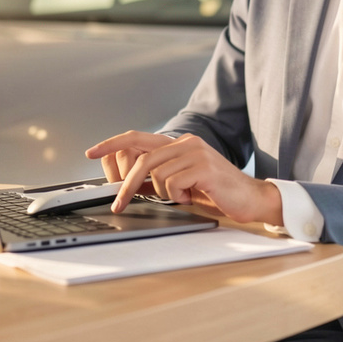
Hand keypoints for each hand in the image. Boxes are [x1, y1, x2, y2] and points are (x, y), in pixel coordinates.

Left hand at [85, 132, 281, 224]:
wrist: (251, 199)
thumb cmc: (217, 192)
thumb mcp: (182, 185)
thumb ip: (158, 180)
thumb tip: (129, 184)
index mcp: (179, 143)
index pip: (137, 137)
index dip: (111, 144)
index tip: (91, 152)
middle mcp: (186, 143)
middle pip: (141, 160)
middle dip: (126, 185)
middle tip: (119, 204)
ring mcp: (196, 152)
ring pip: (156, 175)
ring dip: (165, 194)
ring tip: (184, 196)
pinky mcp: (203, 167)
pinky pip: (173, 184)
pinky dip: (178, 196)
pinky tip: (194, 195)